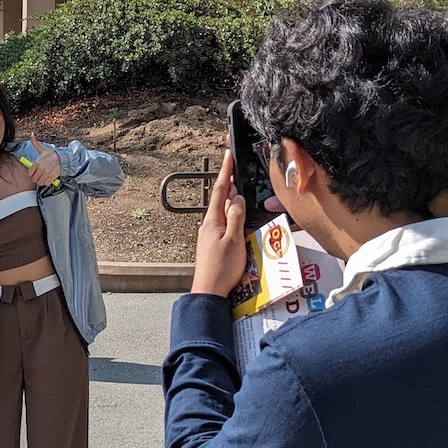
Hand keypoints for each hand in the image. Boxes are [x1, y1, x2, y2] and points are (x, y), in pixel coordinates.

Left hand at [24, 132, 61, 187]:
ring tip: (44, 178)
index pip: (30, 173)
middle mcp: (41, 168)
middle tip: (40, 176)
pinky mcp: (52, 176)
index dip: (32, 174)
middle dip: (37, 178)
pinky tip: (48, 179)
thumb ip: (35, 144)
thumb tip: (31, 134)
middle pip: (34, 179)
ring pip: (40, 182)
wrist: (62, 158)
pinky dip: (47, 182)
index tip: (35, 173)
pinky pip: (46, 183)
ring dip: (42, 181)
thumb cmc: (51, 155)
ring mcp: (47, 173)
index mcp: (37, 162)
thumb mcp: (42, 150)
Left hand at [190, 152, 247, 297]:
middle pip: (220, 199)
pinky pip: (223, 223)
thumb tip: (237, 199)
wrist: (208, 291)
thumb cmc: (222, 268)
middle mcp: (208, 225)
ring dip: (231, 201)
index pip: (219, 190)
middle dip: (229, 184)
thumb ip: (236, 217)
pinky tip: (237, 218)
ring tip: (239, 192)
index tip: (228, 155)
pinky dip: (231, 216)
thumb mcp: (234, 240)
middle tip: (236, 170)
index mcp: (212, 221)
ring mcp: (209, 235)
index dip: (225, 172)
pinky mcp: (212, 244)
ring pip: (222, 212)